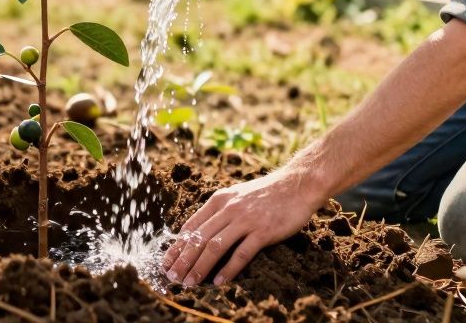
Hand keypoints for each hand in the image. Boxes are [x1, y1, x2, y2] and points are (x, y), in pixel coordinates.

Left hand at [161, 166, 324, 285]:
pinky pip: (241, 253)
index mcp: (219, 199)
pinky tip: (219, 281)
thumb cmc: (267, 193)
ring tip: (191, 282)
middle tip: (173, 277)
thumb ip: (220, 211)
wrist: (298, 184)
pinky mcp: (263, 231)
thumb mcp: (237, 195)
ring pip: (215, 246)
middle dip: (183, 260)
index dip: (177, 246)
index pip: (191, 225)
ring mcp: (246, 219)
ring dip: (200, 266)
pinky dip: (229, 269)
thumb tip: (201, 232)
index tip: (167, 262)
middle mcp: (229, 208)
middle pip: (199, 238)